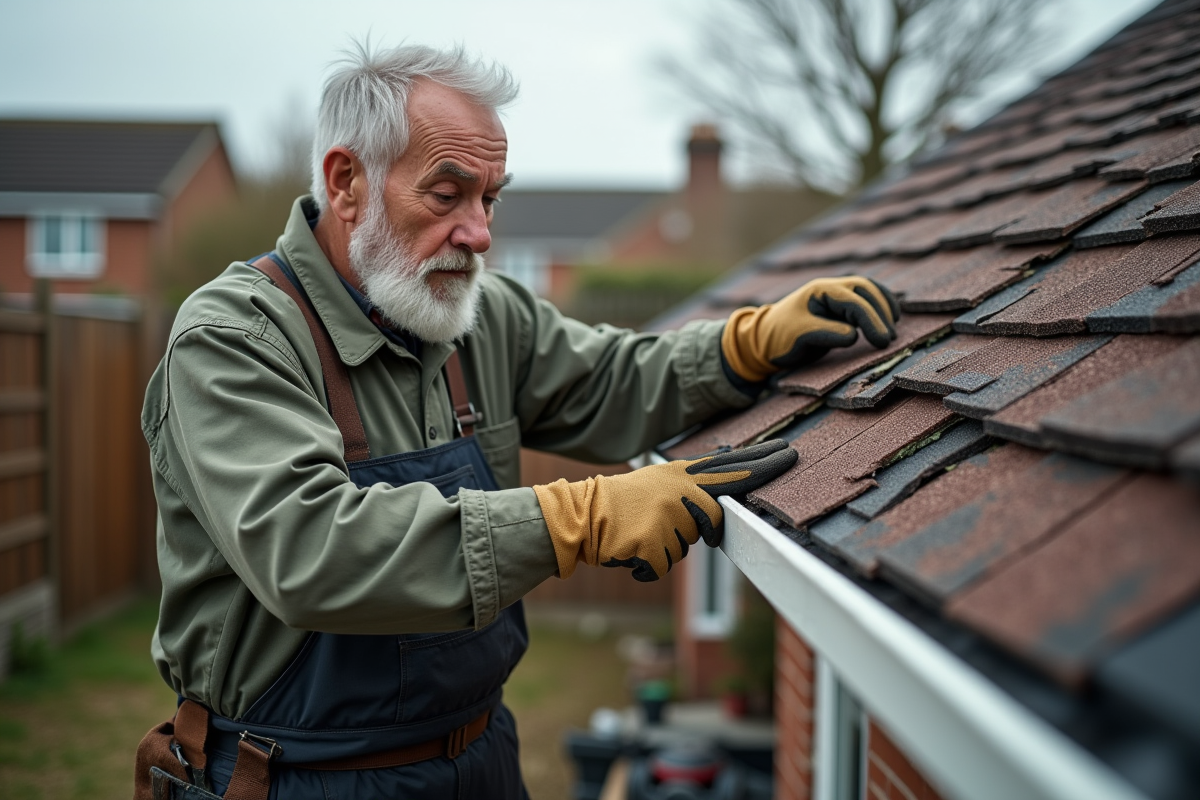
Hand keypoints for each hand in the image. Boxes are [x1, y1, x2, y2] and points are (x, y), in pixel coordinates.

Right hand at [533, 440, 797, 581]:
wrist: (582, 516)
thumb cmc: (622, 504)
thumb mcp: (660, 480)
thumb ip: (694, 477)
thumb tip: (730, 458)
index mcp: (681, 475)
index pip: (732, 468)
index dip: (762, 463)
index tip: (789, 453)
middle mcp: (679, 492)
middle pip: (716, 516)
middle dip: (712, 528)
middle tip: (685, 524)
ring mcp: (668, 518)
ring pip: (687, 547)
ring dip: (666, 548)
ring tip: (641, 533)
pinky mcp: (654, 544)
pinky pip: (663, 566)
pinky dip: (646, 566)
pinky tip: (630, 551)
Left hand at [721, 276, 899, 381]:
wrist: (763, 340)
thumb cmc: (778, 337)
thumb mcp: (799, 336)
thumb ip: (826, 333)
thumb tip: (854, 335)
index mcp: (820, 290)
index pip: (853, 301)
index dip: (871, 320)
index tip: (882, 341)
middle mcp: (831, 288)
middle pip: (866, 290)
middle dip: (881, 313)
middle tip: (889, 338)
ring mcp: (836, 295)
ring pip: (869, 292)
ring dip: (884, 308)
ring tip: (894, 329)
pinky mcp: (840, 307)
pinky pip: (866, 301)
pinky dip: (880, 308)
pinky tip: (890, 319)